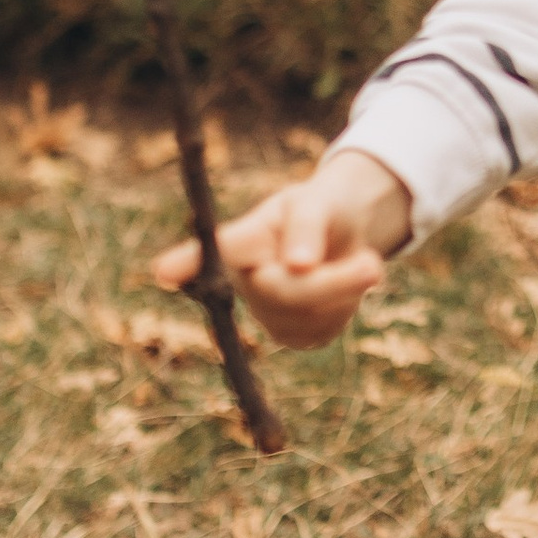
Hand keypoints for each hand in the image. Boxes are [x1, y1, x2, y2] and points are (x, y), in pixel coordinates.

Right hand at [156, 147, 411, 348]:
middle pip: (283, 291)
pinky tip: (344, 287)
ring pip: (308, 316)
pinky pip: (324, 330)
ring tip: (361, 260)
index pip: (214, 251)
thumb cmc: (320, 211)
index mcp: (242, 239)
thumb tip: (298, 264)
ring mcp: (264, 313)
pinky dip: (346, 306)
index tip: (163, 271)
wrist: (341, 235)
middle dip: (332, 281)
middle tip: (374, 265)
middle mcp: (241, 280)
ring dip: (346, 290)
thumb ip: (307, 226)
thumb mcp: (319, 202)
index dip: (186, 262)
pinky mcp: (291, 336)